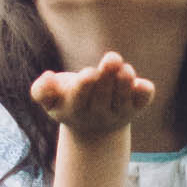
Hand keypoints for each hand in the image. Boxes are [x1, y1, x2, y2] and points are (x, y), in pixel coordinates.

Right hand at [29, 50, 152, 146]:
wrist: (94, 128)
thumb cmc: (69, 101)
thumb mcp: (50, 100)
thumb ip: (41, 91)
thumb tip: (48, 77)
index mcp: (75, 109)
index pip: (79, 99)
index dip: (84, 86)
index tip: (89, 73)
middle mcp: (99, 112)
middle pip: (103, 96)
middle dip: (107, 77)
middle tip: (112, 59)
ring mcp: (119, 110)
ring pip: (123, 99)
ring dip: (125, 85)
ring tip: (126, 70)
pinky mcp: (136, 105)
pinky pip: (142, 101)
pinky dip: (144, 95)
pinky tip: (144, 86)